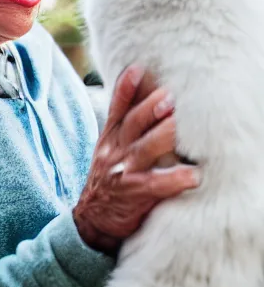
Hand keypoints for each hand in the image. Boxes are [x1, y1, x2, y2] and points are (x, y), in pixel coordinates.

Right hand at [73, 65, 199, 255]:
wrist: (93, 217)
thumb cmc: (108, 178)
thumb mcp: (108, 149)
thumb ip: (123, 127)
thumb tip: (143, 100)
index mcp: (109, 138)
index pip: (116, 109)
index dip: (125, 88)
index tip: (137, 69)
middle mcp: (114, 151)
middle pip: (132, 124)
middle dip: (150, 108)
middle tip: (169, 96)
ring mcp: (123, 172)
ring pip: (144, 149)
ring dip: (164, 136)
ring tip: (180, 125)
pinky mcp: (134, 194)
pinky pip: (155, 185)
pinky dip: (174, 179)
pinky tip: (192, 176)